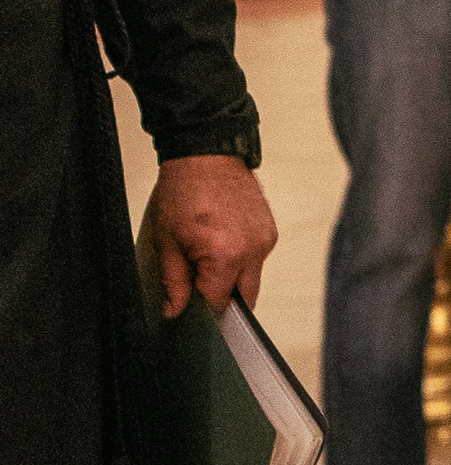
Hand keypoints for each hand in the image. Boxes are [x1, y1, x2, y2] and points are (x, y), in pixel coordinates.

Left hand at [139, 154, 275, 318]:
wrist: (206, 153)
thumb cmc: (184, 190)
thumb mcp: (166, 242)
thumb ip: (174, 282)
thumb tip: (175, 311)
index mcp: (226, 256)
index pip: (218, 304)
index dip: (201, 307)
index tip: (188, 302)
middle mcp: (253, 251)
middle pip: (244, 299)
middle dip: (222, 297)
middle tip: (198, 282)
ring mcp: (266, 240)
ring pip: (252, 280)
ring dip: (232, 277)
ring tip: (208, 251)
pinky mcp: (270, 231)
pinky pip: (257, 259)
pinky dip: (241, 259)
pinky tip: (223, 240)